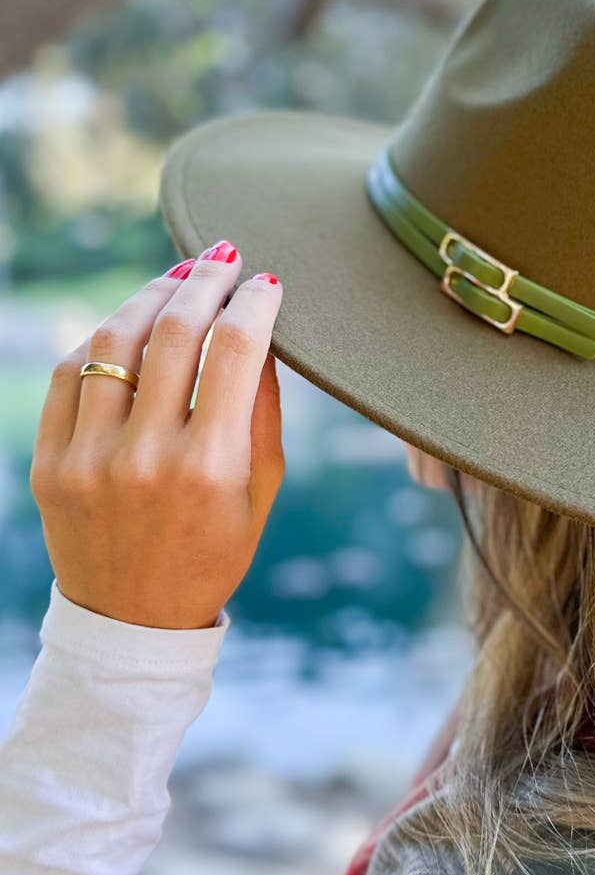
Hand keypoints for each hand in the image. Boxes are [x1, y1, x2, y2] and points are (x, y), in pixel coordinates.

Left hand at [29, 242, 285, 628]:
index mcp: (211, 466)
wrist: (134, 618)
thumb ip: (262, 410)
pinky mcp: (48, 462)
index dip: (255, 302)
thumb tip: (259, 336)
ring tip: (178, 278)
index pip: (236, 351)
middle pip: (176, 332)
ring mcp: (88, 457)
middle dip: (206, 282)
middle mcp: (146, 456)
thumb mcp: (263, 490)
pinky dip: (101, 337)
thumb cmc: (216, 551)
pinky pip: (69, 374)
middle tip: (223, 256)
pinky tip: (131, 321)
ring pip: (114, 342)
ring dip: (151, 296)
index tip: (268, 281)